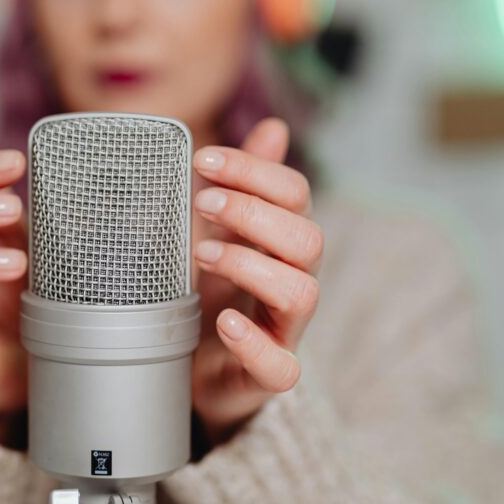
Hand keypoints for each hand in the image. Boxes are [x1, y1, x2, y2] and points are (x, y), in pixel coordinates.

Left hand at [190, 118, 322, 449]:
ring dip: (249, 266)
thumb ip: (246, 186)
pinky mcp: (265, 375)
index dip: (254, 171)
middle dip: (254, 213)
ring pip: (302, 292)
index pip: (294, 195)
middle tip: (203, 201)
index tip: (202, 160)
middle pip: (308, 238)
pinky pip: (281, 367)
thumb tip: (275, 128)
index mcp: (282, 243)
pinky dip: (253, 344)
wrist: (195, 370)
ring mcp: (283, 330)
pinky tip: (223, 323)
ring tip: (203, 253)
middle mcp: (292, 281)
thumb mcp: (223, 233)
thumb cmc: (214, 294)